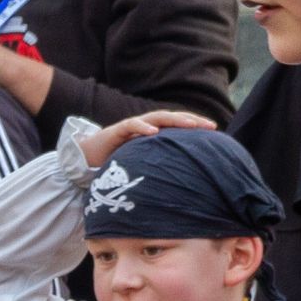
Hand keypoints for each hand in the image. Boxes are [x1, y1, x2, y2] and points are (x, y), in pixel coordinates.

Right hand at [78, 109, 217, 169]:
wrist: (86, 159)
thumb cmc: (114, 164)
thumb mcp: (141, 166)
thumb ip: (157, 168)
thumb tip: (179, 183)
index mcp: (152, 133)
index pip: (177, 127)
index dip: (195, 126)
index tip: (214, 132)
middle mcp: (145, 126)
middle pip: (172, 118)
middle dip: (192, 121)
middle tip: (210, 126)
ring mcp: (132, 126)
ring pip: (157, 118)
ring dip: (174, 120)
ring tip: (189, 124)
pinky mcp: (117, 130)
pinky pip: (132, 125)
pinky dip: (143, 127)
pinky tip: (154, 131)